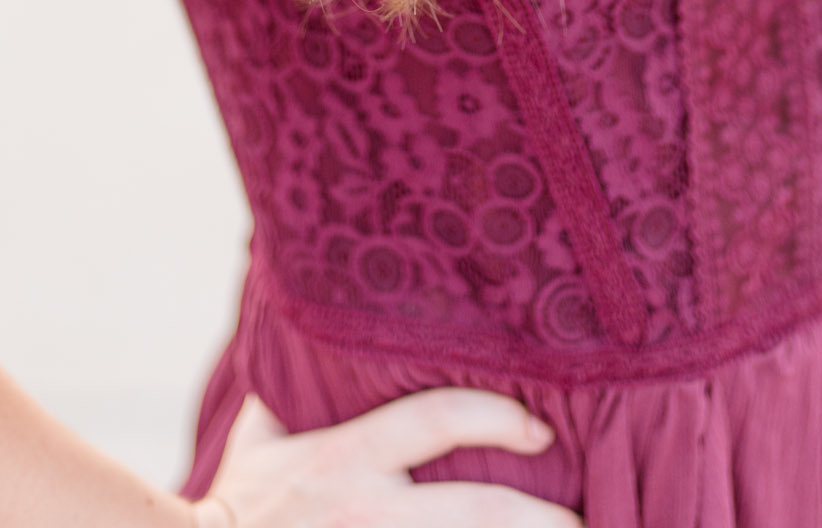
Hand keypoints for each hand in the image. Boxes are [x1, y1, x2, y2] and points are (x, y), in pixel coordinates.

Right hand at [194, 387, 581, 525]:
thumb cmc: (236, 508)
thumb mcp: (260, 438)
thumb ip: (293, 385)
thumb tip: (313, 314)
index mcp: (344, 460)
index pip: (435, 420)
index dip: (497, 416)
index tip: (539, 427)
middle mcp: (366, 515)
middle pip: (478, 513)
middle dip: (543, 519)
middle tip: (585, 518)